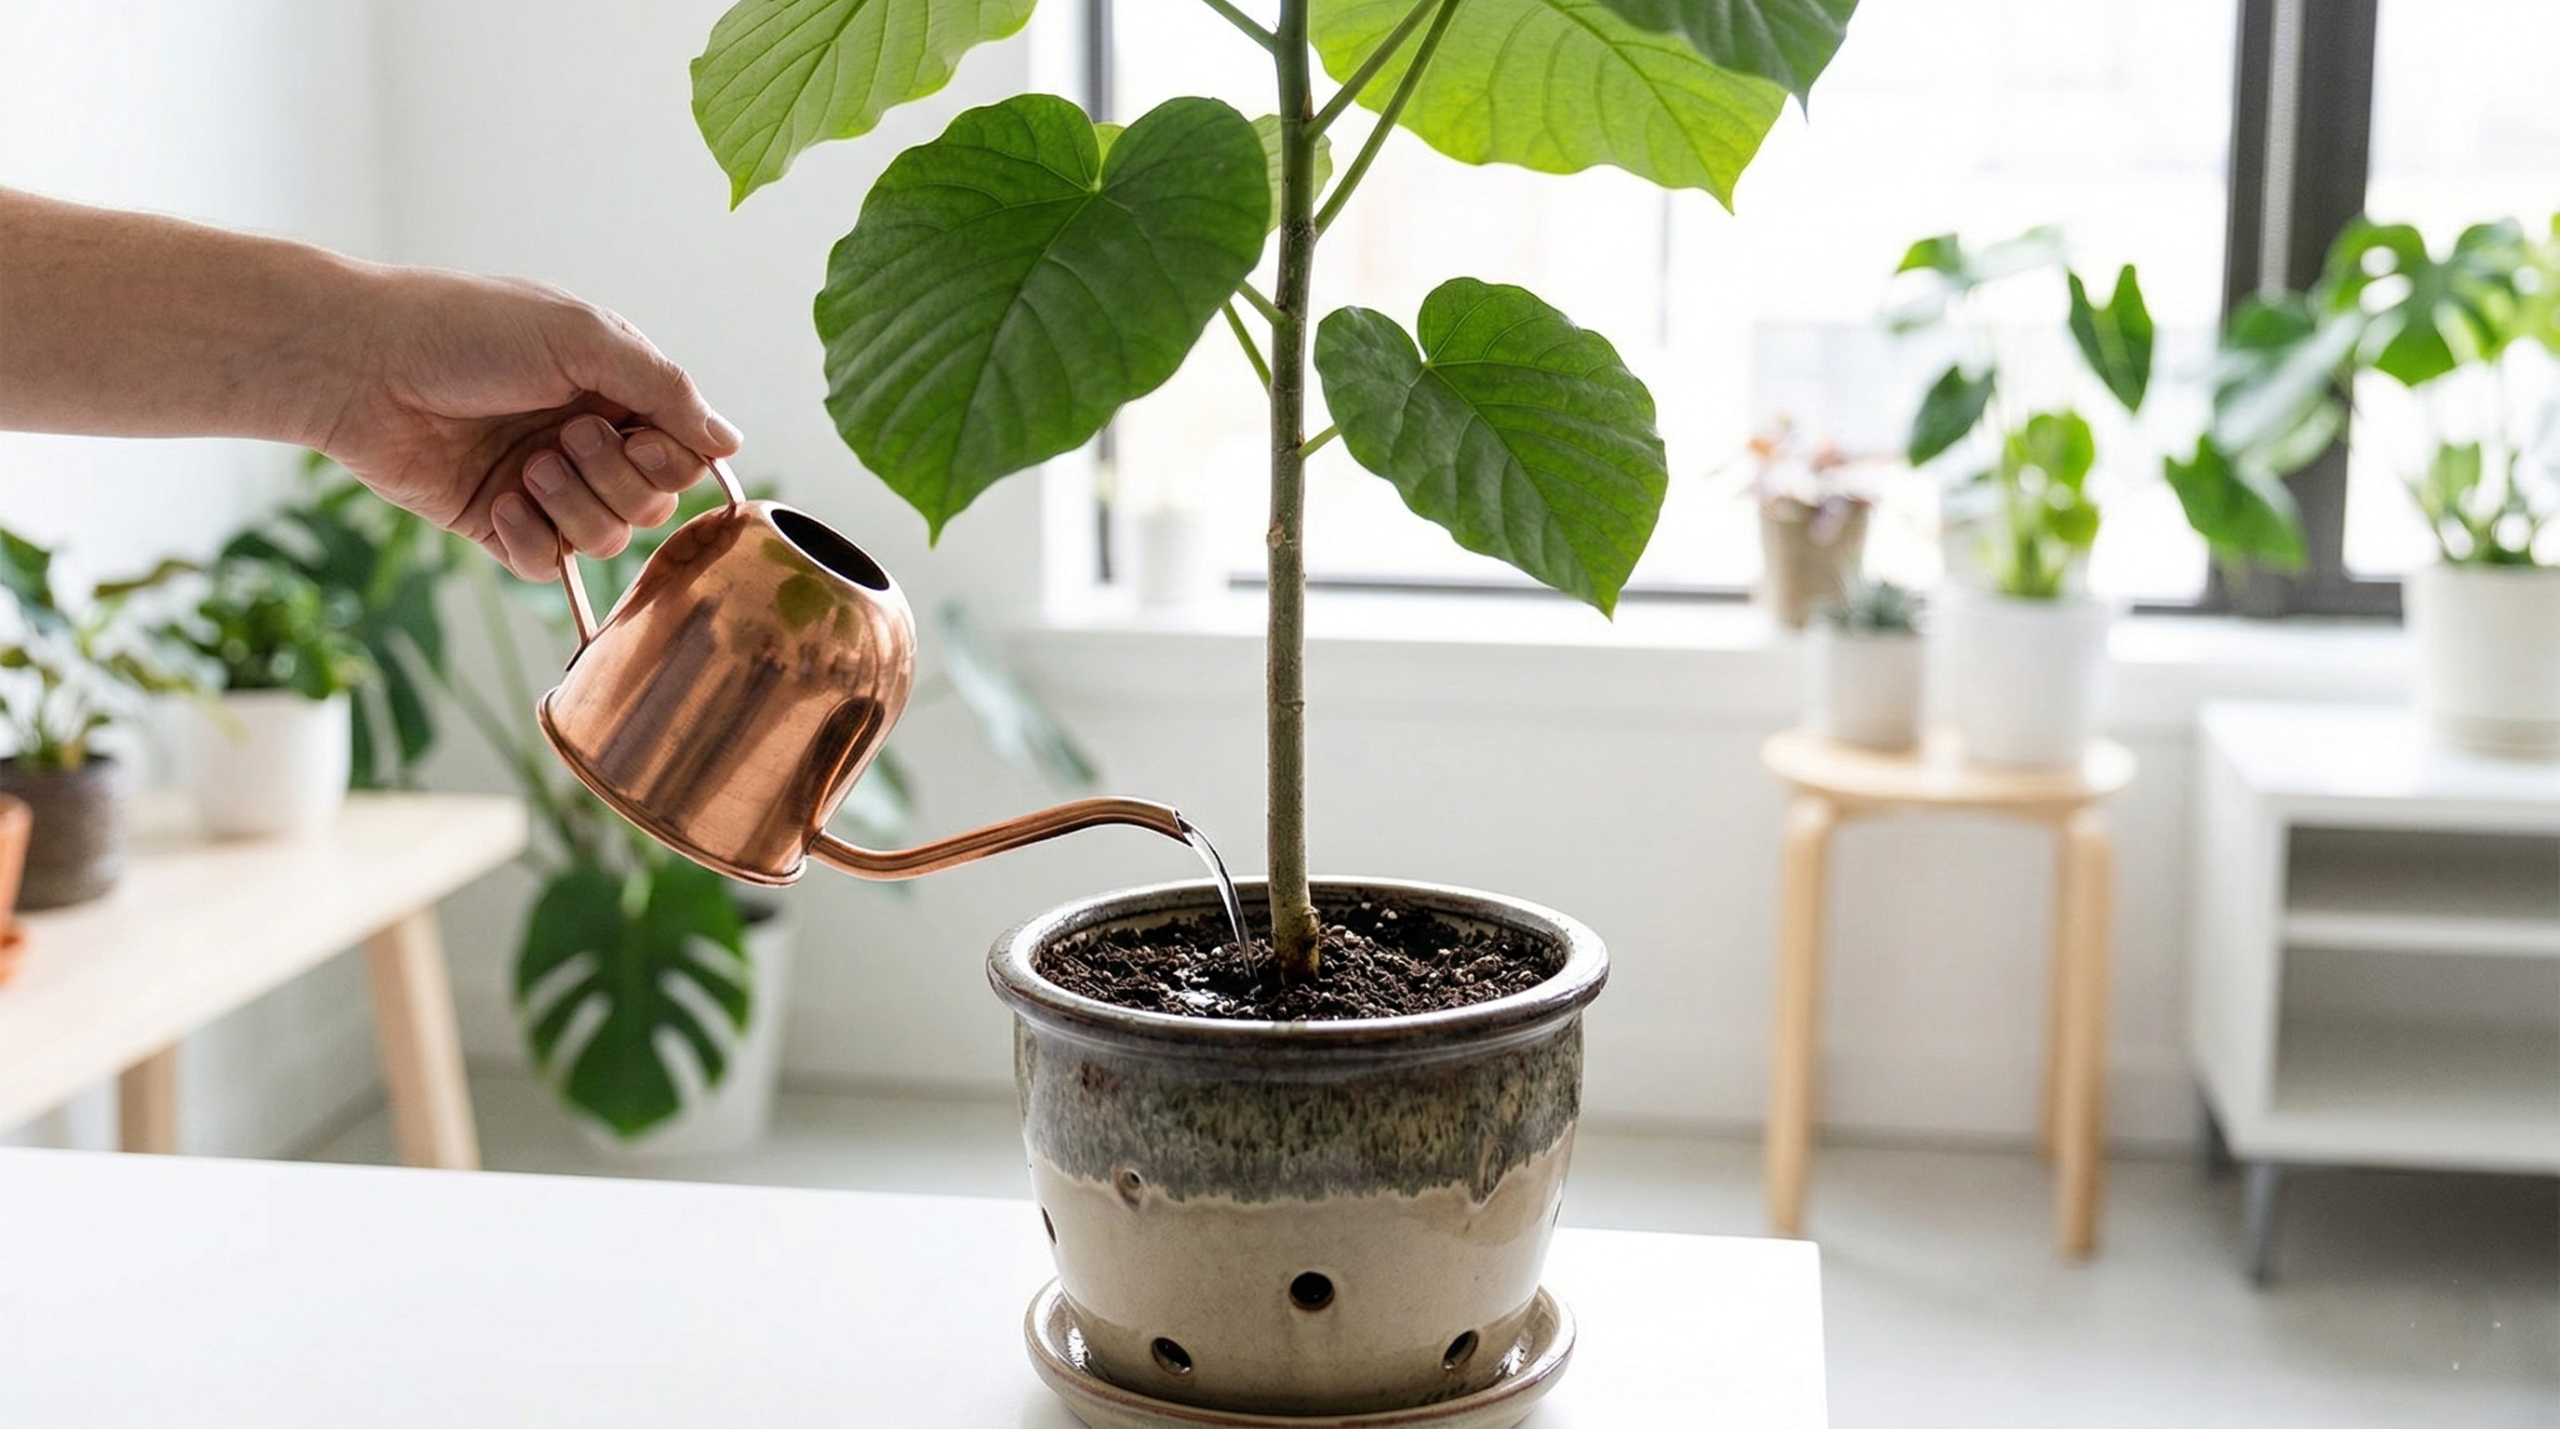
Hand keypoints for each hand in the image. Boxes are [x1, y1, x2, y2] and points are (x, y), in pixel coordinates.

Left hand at [316, 267, 740, 579]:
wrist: (361, 364)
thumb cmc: (465, 330)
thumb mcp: (581, 336)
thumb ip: (665, 388)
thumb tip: (730, 443)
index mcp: (614, 390)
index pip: (685, 452)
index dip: (674, 460)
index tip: (638, 434)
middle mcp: (586, 439)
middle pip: (654, 503)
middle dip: (618, 480)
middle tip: (566, 437)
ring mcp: (543, 485)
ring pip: (608, 539)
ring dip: (575, 507)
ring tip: (527, 468)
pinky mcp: (497, 524)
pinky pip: (548, 565)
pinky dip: (533, 543)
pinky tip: (503, 506)